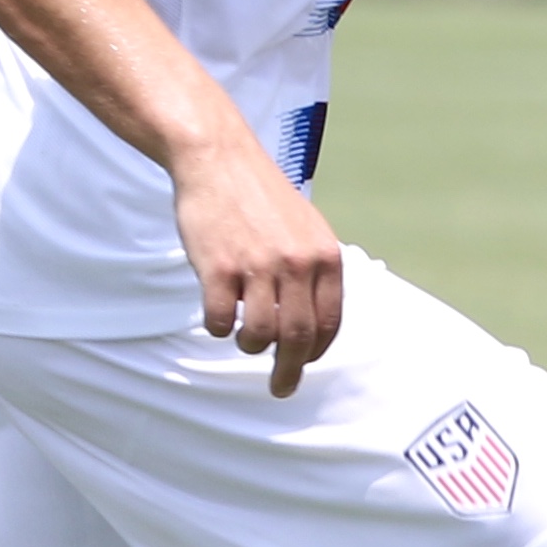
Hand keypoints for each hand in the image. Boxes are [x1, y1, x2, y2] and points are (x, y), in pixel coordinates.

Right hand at [175, 140, 346, 395]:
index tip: (303, 364)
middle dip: (289, 371)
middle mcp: (296, 263)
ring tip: (243, 338)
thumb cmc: (259, 195)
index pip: (329, 323)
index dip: (316, 351)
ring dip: (250, 345)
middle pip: (298, 337)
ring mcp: (257, 266)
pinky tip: (217, 316)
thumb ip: (314, 269)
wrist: (218, 158)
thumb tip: (315, 324)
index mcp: (324, 255)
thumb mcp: (304, 227)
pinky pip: (221, 320)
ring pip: (259, 334)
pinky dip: (218, 328)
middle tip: (281, 388)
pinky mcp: (218, 267)